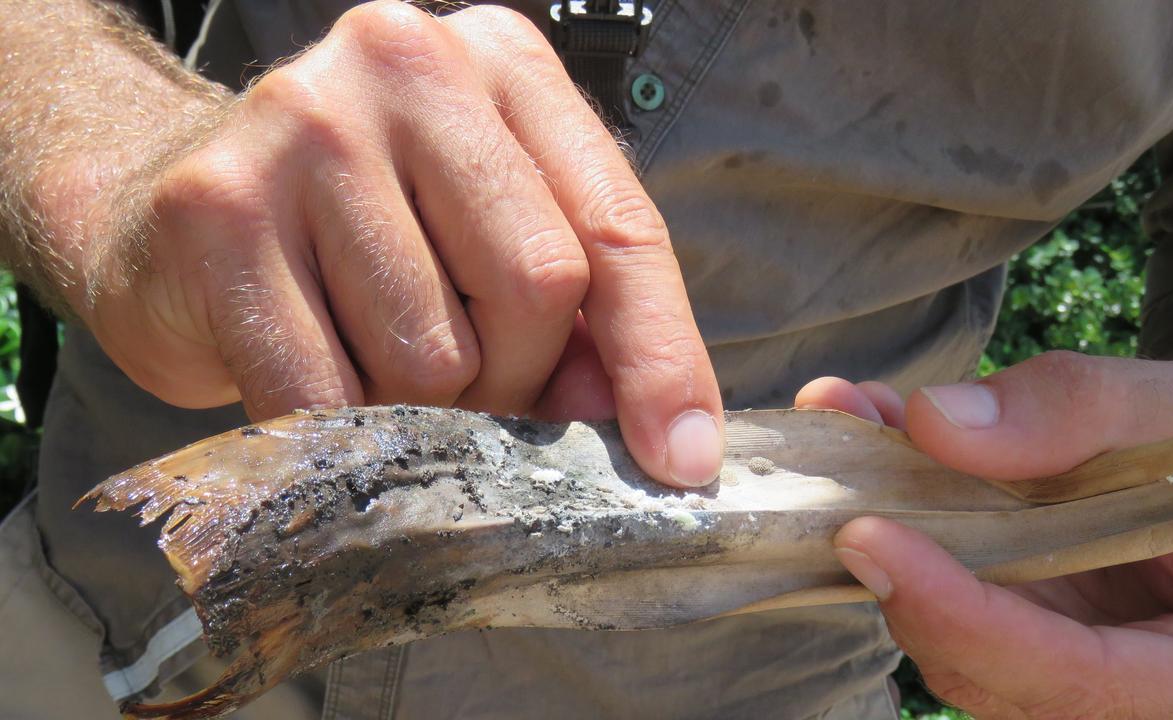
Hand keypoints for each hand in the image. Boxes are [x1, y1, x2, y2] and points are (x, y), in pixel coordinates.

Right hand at [79, 2, 721, 486]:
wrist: (168, 214)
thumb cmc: (359, 234)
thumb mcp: (489, 240)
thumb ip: (584, 315)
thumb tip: (659, 430)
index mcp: (503, 64)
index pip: (618, 228)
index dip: (660, 356)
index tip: (679, 457)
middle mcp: (407, 63)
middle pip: (535, 286)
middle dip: (516, 381)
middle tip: (468, 389)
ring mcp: (303, 123)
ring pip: (431, 355)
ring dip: (420, 408)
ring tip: (372, 364)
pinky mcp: (214, 206)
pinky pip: (324, 394)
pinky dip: (338, 432)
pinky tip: (316, 388)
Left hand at [797, 352, 1172, 717]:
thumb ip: (1072, 412)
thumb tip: (934, 423)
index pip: (1069, 679)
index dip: (960, 614)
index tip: (871, 538)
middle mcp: (1123, 699)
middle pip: (982, 668)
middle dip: (898, 565)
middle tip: (835, 458)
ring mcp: (1059, 671)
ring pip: (946, 637)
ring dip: (888, 532)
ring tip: (852, 422)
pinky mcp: (1017, 634)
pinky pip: (942, 598)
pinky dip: (905, 521)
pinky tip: (882, 444)